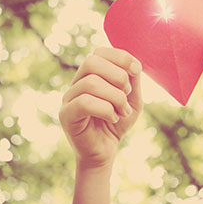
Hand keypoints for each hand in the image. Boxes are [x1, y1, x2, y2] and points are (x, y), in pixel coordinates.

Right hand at [59, 47, 142, 167]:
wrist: (104, 152)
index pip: (99, 52)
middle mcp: (76, 83)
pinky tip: (113, 118)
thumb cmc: (117, 123)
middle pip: (91, 61)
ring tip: (122, 110)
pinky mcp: (66, 115)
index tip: (137, 70)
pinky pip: (84, 103)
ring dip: (115, 96)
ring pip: (91, 83)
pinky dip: (106, 109)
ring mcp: (68, 98)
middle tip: (127, 93)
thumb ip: (133, 81)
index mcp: (90, 74)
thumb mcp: (132, 99)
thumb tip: (132, 65)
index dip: (121, 57)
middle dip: (118, 75)